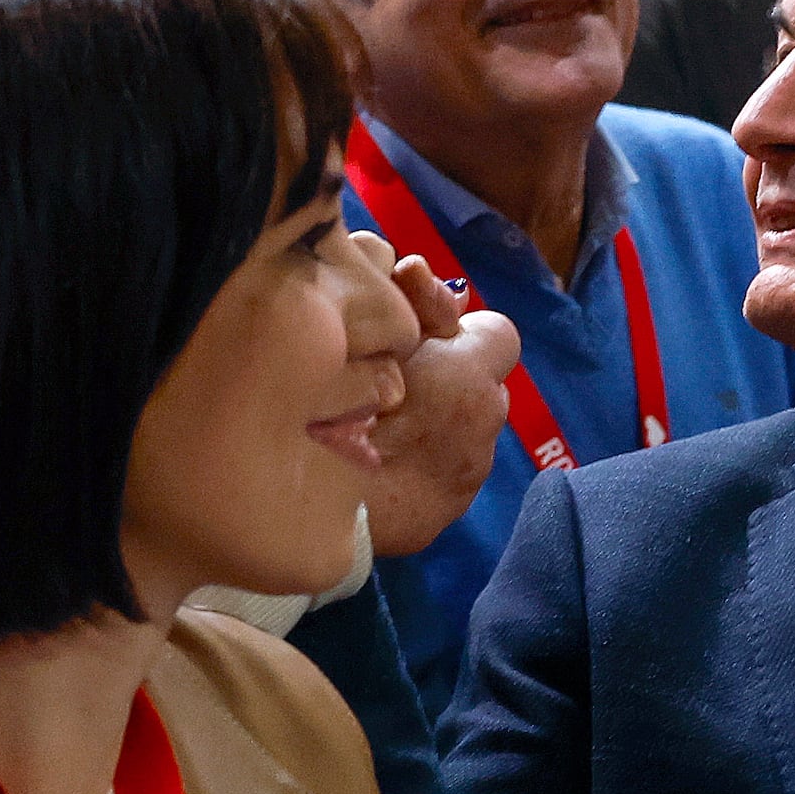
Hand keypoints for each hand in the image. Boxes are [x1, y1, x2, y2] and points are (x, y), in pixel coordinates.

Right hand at [359, 239, 518, 559]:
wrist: (297, 501)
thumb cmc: (327, 398)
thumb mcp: (366, 323)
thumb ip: (403, 296)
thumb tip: (420, 274)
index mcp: (466, 375)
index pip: (497, 333)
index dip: (458, 332)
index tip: (420, 338)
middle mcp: (480, 428)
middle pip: (481, 387)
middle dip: (449, 379)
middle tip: (392, 381)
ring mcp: (463, 478)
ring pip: (462, 434)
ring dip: (433, 424)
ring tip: (377, 426)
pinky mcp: (437, 519)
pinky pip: (439, 477)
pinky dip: (415, 466)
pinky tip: (373, 464)